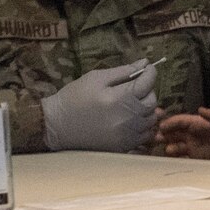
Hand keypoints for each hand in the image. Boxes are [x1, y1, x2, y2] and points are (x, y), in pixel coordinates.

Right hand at [42, 59, 158, 151]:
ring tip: (133, 103)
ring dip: (147, 109)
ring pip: (151, 120)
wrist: (57, 125)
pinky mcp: (123, 146)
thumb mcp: (96, 78)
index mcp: (120, 98)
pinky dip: (143, 126)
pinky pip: (145, 136)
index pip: (147, 83)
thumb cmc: (75, 97)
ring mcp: (127, 135)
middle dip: (148, 91)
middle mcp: (127, 119)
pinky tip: (131, 119)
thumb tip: (145, 63)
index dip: (150, 72)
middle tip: (135, 87)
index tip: (148, 68)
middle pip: (152, 102)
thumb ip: (123, 71)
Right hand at [156, 107, 209, 159]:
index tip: (161, 126)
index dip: (170, 123)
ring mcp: (192, 147)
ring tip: (164, 150)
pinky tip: (169, 162)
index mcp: (197, 123)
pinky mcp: (196, 158)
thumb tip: (200, 109)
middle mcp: (192, 134)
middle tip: (155, 138)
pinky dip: (175, 159)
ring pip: (175, 146)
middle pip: (173, 133)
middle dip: (164, 135)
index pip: (179, 121)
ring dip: (168, 147)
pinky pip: (182, 158)